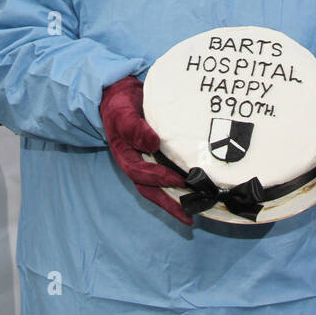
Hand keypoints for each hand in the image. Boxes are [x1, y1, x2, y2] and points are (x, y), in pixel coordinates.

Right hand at [100, 75, 191, 224]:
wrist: (119, 97)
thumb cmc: (120, 106)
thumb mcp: (123, 114)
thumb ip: (134, 128)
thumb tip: (152, 144)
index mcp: (126, 157)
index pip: (141, 174)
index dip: (159, 179)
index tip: (180, 181)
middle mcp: (136, 164)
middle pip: (151, 190)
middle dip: (169, 205)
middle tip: (189, 218)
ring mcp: (146, 163)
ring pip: (159, 188)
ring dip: (175, 201)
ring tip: (196, 211)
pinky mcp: (156, 158)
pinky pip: (166, 176)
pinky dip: (178, 187)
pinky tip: (194, 190)